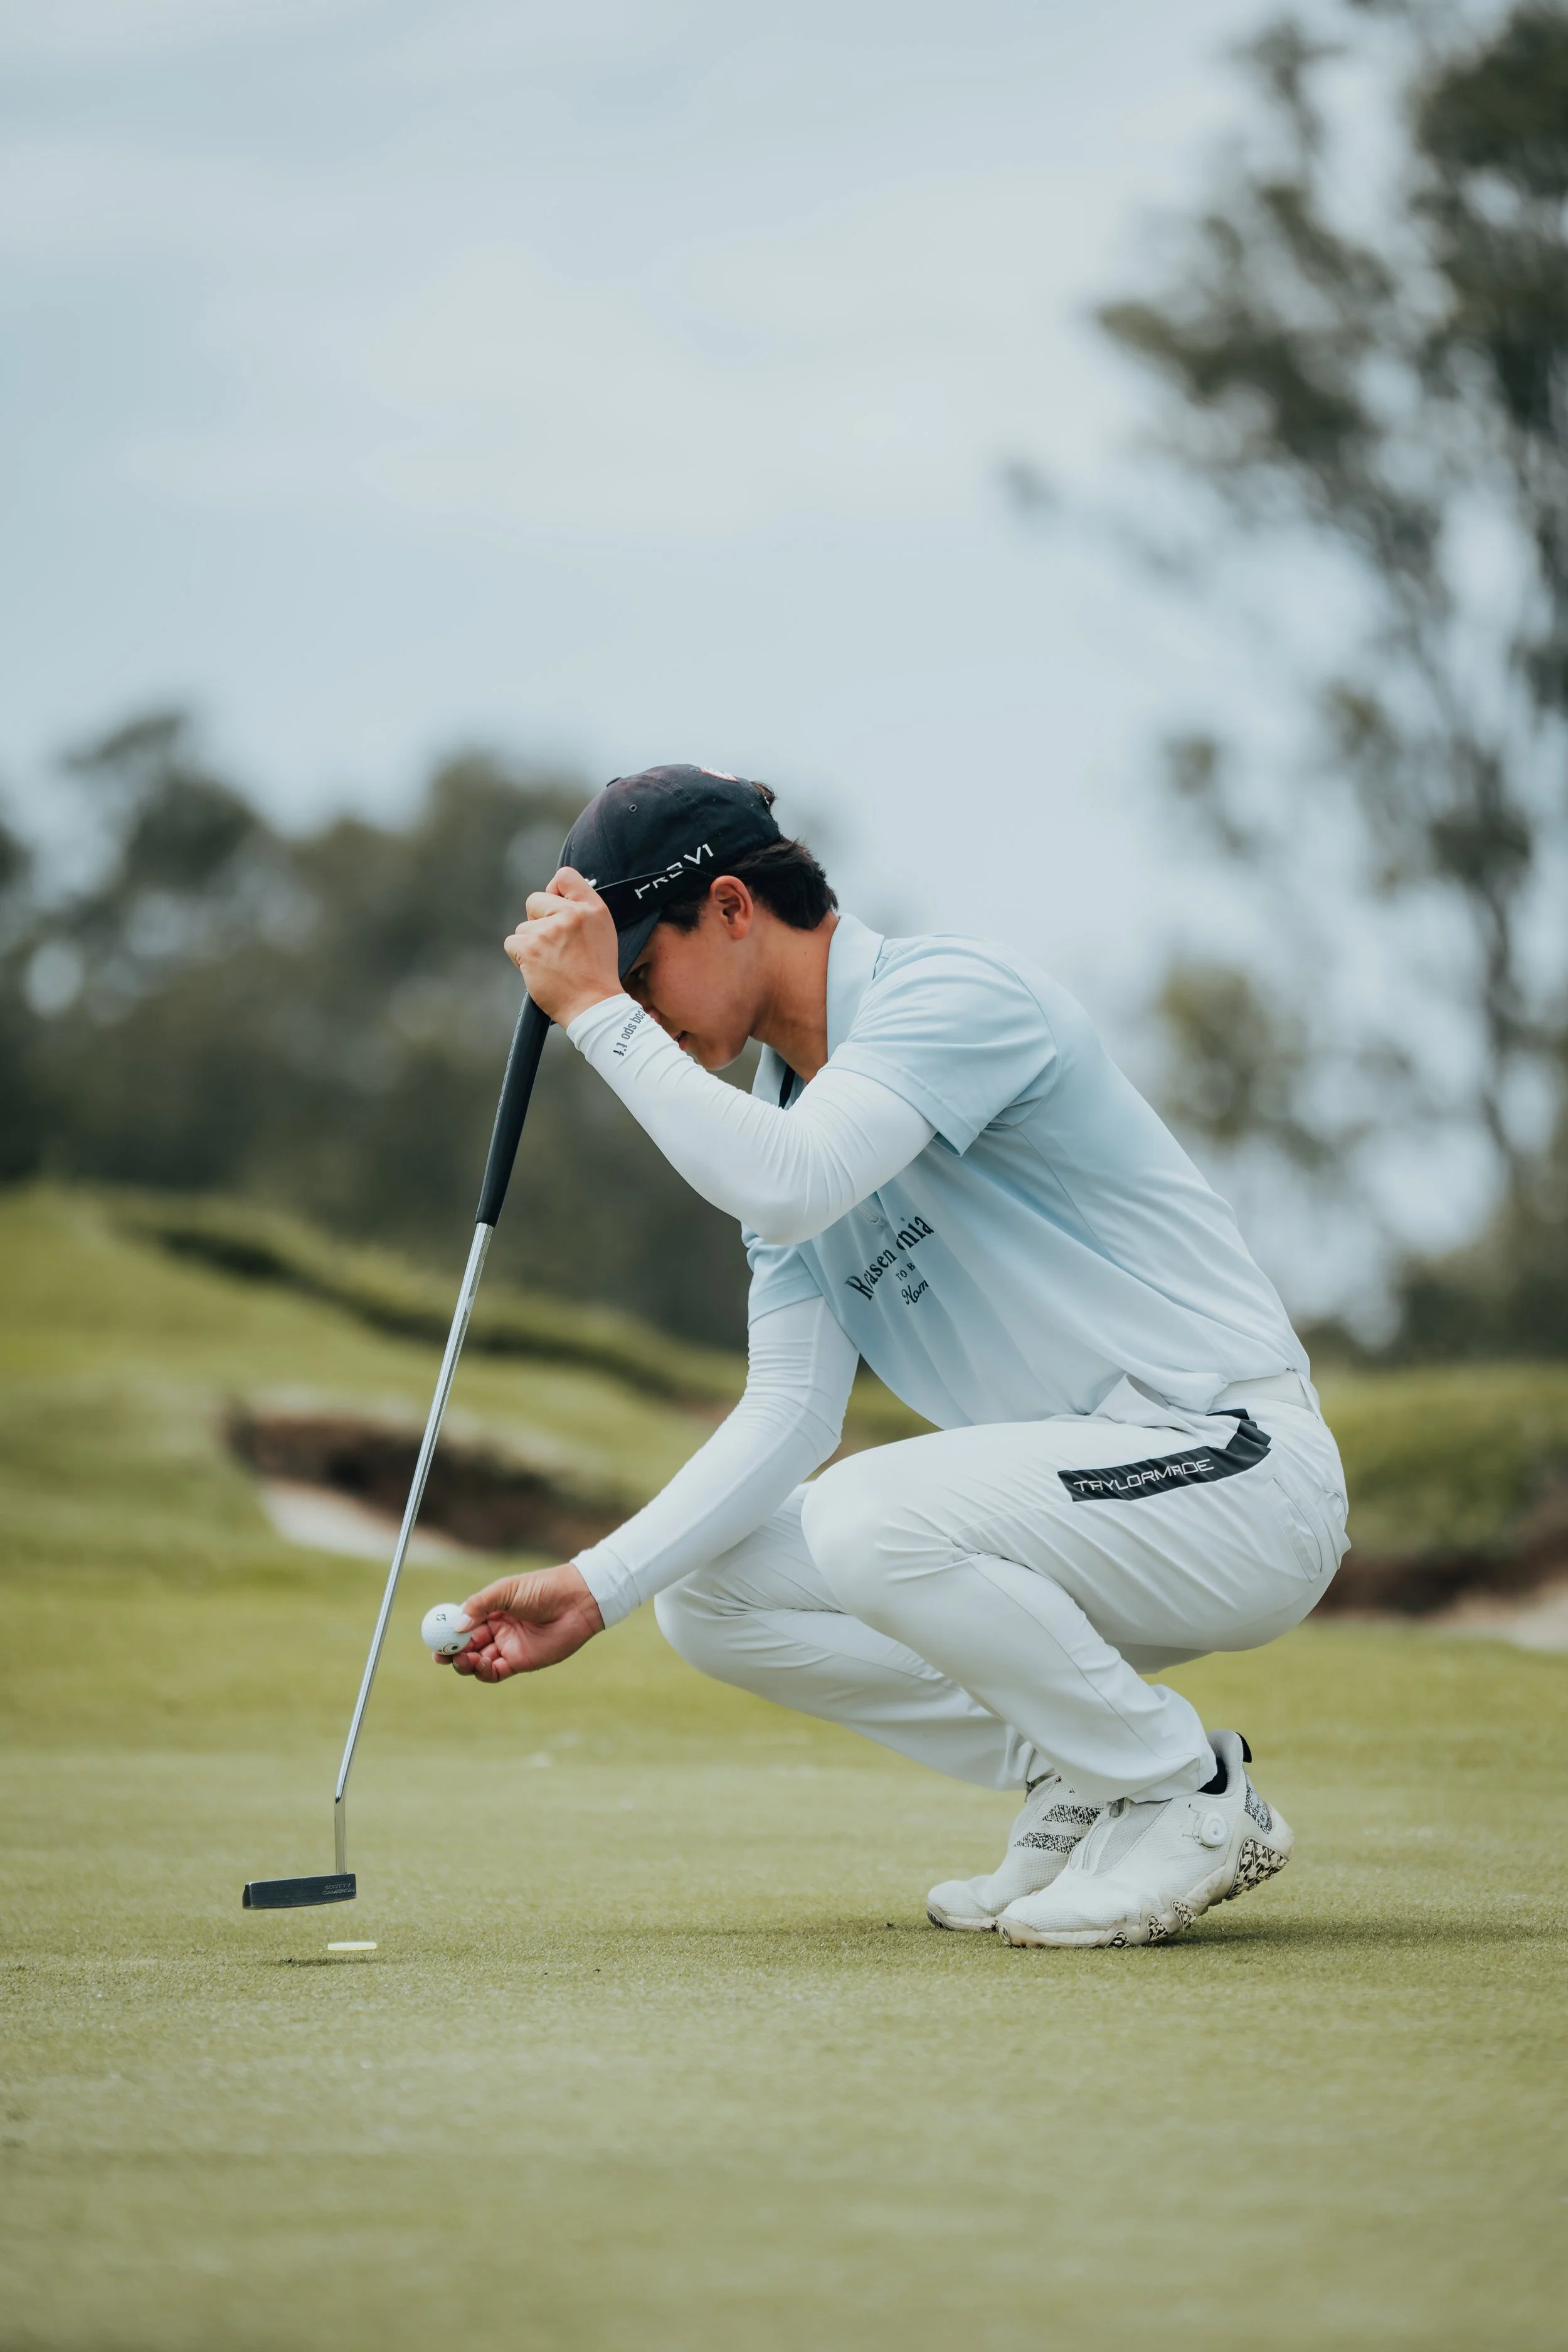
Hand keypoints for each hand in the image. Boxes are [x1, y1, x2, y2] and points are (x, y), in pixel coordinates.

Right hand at [443, 1562, 604, 1682]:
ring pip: (478, 1661)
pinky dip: (484, 1671)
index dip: (447, 1633)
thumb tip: (456, 1624)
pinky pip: (495, 1672)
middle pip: (466, 1645)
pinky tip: (481, 1663)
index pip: (462, 1624)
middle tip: (441, 1655)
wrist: (576, 1600)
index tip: (435, 1638)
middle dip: (451, 1652)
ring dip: (466, 1663)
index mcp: (491, 1609)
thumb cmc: (543, 1588)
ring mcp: (508, 1646)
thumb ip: (480, 1605)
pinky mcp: (521, 1662)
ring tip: (464, 1658)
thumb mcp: (507, 1590)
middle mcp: (497, 1629)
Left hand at [503, 867, 621, 1026]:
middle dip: (538, 920)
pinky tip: (539, 969)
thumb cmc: (597, 974)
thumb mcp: (602, 932)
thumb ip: (582, 910)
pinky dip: (520, 957)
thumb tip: (554, 894)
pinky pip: (512, 943)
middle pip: (535, 901)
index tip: (555, 905)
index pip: (565, 876)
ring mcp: (548, 931)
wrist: (594, 1006)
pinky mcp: (529, 949)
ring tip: (551, 962)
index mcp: (592, 909)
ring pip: (523, 927)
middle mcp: (571, 915)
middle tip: (555, 945)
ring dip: (531, 944)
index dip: (554, 890)